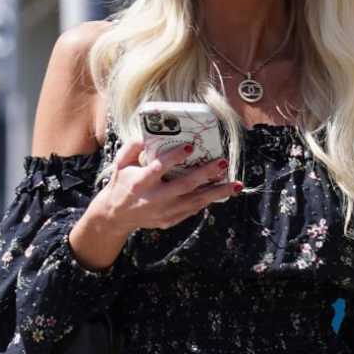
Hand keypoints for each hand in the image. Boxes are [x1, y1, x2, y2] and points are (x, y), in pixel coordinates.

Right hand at [94, 136, 239, 234]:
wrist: (116, 216)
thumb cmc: (122, 184)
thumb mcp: (120, 164)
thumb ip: (133, 147)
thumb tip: (147, 133)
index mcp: (140, 182)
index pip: (159, 168)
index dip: (174, 158)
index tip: (189, 147)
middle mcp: (154, 199)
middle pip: (184, 186)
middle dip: (205, 174)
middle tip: (223, 163)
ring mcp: (164, 212)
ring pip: (194, 202)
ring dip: (217, 193)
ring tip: (236, 184)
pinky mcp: (169, 221)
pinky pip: (192, 210)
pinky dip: (207, 201)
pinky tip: (222, 192)